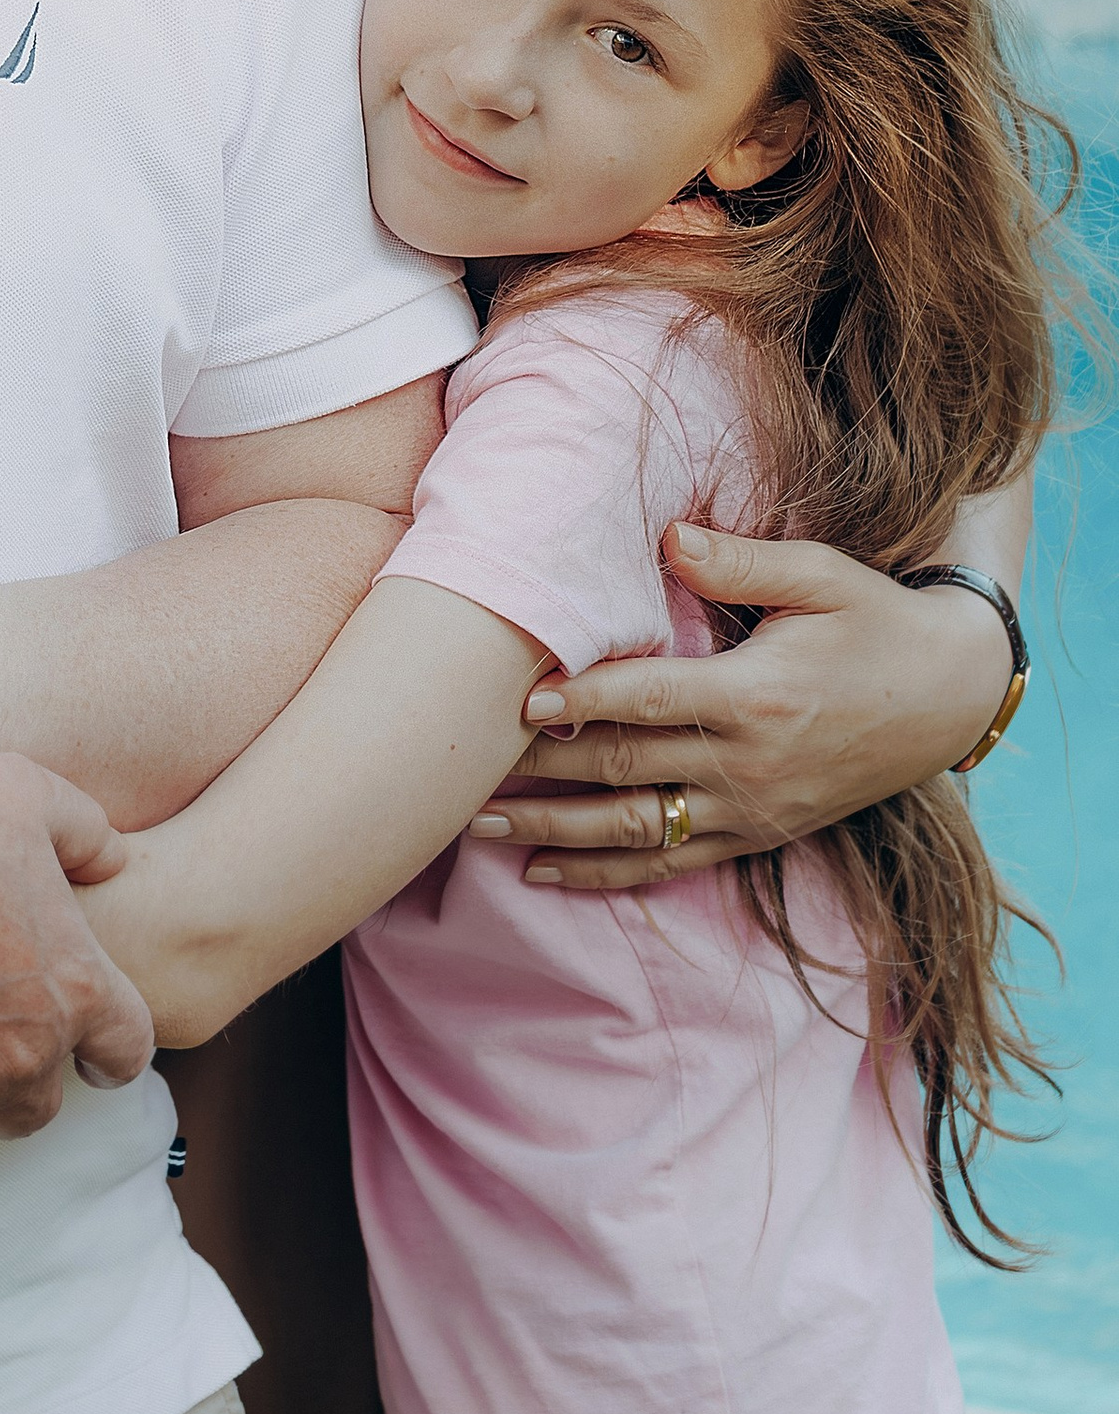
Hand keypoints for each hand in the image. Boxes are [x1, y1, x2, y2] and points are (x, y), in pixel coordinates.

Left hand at [465, 524, 1020, 890]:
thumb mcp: (823, 577)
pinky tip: (543, 874)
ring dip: (553, 832)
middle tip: (464, 766)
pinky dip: (605, 877)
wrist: (949, 699)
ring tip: (477, 826)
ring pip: (636, 831)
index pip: (650, 701)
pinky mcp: (756, 837)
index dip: (582, 701)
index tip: (518, 702)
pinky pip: (671, 866)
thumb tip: (669, 537)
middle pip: (626, 770)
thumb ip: (742, 561)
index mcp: (757, 696)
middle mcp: (748, 766)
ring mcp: (751, 811)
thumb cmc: (875, 623)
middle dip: (541, 770)